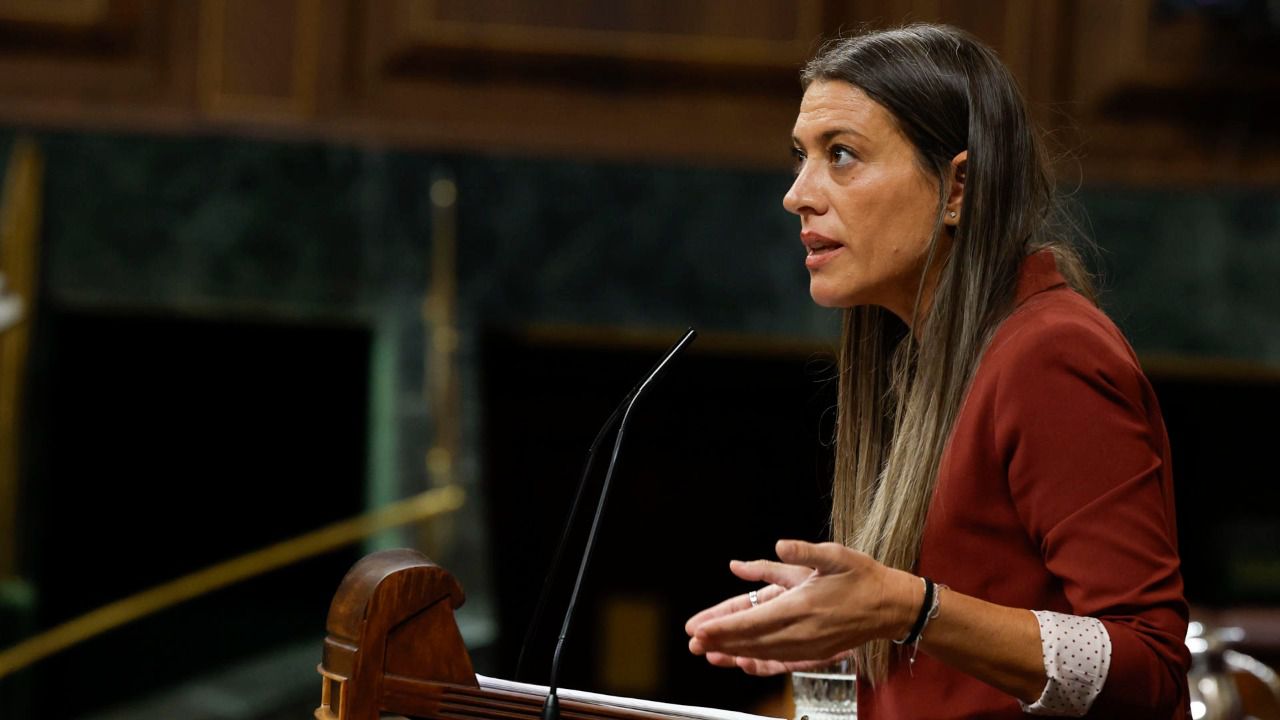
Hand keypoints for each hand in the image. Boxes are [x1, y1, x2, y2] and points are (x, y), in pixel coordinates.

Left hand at [685, 540, 917, 672]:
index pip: (754, 620)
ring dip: (735, 653)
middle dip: (721, 641)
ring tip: (710, 652)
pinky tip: (742, 660)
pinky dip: (758, 661)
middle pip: (753, 641)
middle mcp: (803, 632)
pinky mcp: (815, 654)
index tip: (699, 629)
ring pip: (764, 653)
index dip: (724, 626)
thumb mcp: (834, 555)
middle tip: (694, 641)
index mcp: (804, 606)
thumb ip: (802, 552)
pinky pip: (780, 661)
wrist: (892, 606)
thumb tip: (779, 546)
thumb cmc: (862, 576)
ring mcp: (810, 647)